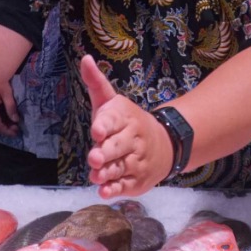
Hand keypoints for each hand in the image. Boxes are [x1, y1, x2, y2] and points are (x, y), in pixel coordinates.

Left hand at [82, 56, 172, 199]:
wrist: (165, 144)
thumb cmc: (126, 123)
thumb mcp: (112, 102)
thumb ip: (96, 83)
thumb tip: (85, 58)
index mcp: (125, 118)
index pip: (113, 121)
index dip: (104, 125)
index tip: (96, 130)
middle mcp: (132, 140)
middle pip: (117, 147)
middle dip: (106, 152)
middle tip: (95, 157)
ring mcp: (136, 161)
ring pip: (119, 168)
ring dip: (107, 173)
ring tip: (96, 175)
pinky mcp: (136, 180)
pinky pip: (124, 185)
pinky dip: (114, 190)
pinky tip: (104, 191)